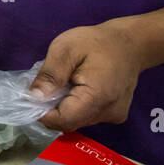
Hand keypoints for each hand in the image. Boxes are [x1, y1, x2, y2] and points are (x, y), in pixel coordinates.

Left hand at [32, 22, 146, 130]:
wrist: (131, 43)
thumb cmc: (97, 42)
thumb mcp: (66, 48)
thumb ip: (50, 74)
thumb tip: (34, 97)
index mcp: (98, 98)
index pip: (63, 120)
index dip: (42, 113)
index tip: (32, 97)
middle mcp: (108, 113)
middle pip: (69, 122)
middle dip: (51, 109)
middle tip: (48, 85)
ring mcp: (114, 116)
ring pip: (77, 120)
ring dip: (63, 107)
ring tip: (64, 83)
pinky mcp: (115, 114)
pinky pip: (87, 116)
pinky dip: (75, 106)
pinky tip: (77, 87)